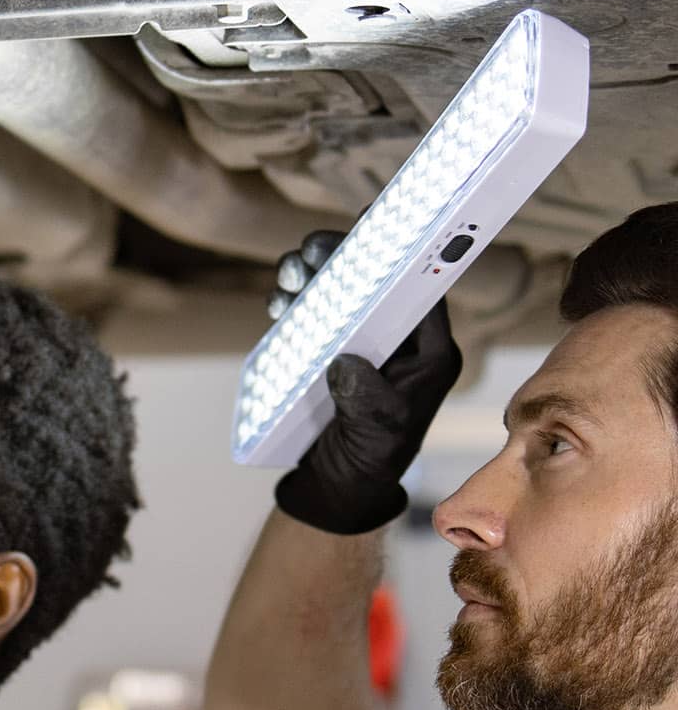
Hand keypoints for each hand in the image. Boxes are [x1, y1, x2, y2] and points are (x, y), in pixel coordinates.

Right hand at [271, 230, 462, 534]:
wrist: (342, 483)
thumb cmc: (371, 459)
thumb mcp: (376, 431)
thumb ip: (367, 398)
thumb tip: (346, 363)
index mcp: (429, 353)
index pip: (423, 290)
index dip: (403, 254)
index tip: (377, 226)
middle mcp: (401, 341)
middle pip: (376, 282)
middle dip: (344, 261)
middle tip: (311, 251)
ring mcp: (367, 342)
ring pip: (345, 293)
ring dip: (315, 278)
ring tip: (289, 276)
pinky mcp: (337, 349)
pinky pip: (320, 314)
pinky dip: (300, 302)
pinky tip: (281, 301)